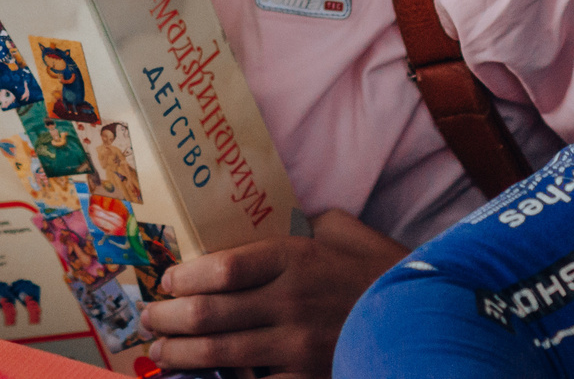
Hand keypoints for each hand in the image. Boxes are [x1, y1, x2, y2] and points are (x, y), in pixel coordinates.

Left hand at [139, 210, 407, 376]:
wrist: (425, 320)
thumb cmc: (382, 271)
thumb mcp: (345, 230)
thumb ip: (309, 220)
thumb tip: (284, 212)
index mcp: (294, 258)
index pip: (220, 268)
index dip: (183, 277)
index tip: (166, 280)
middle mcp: (289, 301)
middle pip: (208, 313)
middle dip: (167, 318)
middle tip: (148, 319)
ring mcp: (297, 345)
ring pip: (219, 352)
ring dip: (180, 353)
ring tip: (161, 351)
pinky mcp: (307, 376)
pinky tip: (201, 378)